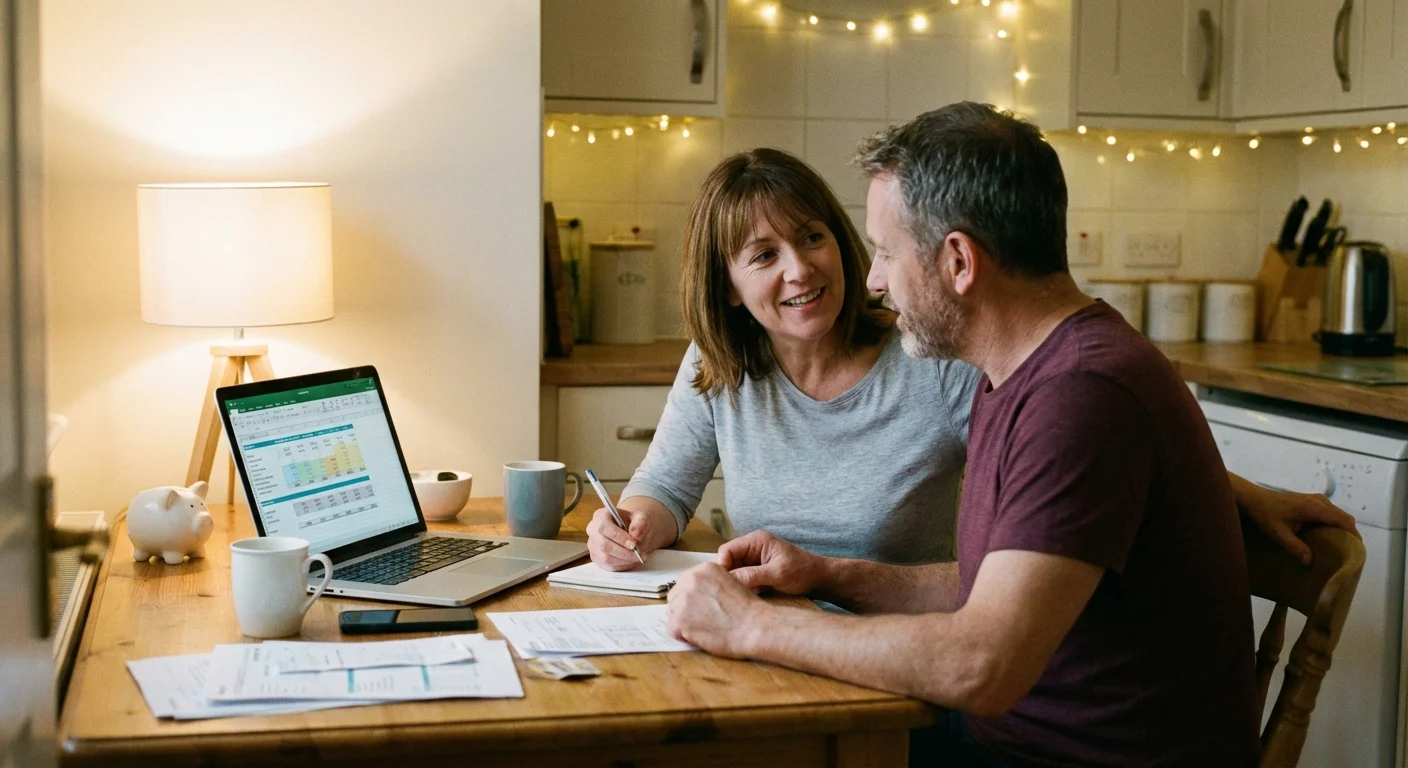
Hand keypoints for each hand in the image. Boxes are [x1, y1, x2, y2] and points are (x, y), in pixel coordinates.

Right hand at [585, 505, 652, 570]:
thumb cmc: (633, 522)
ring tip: (639, 558)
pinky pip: (608, 566)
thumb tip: (636, 534)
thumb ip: (640, 523)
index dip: (619, 537)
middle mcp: (593, 530)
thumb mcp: (640, 517)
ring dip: (625, 561)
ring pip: (606, 558)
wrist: (631, 529)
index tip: (634, 544)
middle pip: (604, 545)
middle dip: (624, 552)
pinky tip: (633, 561)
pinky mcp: (597, 558)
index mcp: (600, 516)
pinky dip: (623, 566)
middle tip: (639, 554)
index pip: (604, 527)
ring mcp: (593, 546)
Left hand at [666, 563, 767, 657]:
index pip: (684, 584)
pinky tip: (701, 635)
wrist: (754, 627)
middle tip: (704, 620)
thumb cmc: (747, 610)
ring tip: (706, 627)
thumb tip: (694, 595)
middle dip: (685, 610)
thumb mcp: (729, 582)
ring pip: (672, 613)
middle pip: (675, 598)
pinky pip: (672, 629)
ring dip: (685, 623)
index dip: (693, 599)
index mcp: (703, 569)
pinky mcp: (680, 620)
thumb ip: (708, 584)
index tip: (703, 608)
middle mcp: (690, 580)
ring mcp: (683, 600)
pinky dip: (683, 636)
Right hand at [717, 530, 826, 594]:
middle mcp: (752, 549)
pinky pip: (744, 580)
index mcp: (756, 541)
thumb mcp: (777, 574)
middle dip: (731, 578)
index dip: (723, 567)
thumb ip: (752, 576)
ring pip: (735, 573)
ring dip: (739, 585)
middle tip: (738, 593)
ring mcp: (755, 561)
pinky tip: (756, 596)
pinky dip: (746, 589)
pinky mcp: (758, 573)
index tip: (727, 585)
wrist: (821, 579)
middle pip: (728, 562)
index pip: (726, 551)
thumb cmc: (803, 571)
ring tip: (751, 594)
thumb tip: (729, 581)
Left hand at [1236, 480, 1359, 565]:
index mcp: (1314, 507)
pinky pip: (1331, 513)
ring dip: (1342, 529)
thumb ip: (1294, 547)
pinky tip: (1327, 538)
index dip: (1353, 534)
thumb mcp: (1278, 533)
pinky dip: (1334, 524)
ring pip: (1338, 515)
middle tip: (1348, 553)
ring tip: (1339, 548)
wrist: (1254, 498)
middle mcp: (1320, 501)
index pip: (1343, 520)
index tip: (1357, 550)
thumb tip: (1310, 562)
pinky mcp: (1313, 501)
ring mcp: (1317, 499)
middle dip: (1349, 534)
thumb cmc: (1265, 514)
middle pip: (1344, 517)